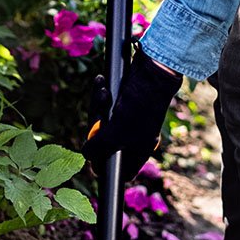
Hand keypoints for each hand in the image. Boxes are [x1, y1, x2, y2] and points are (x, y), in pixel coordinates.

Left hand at [83, 47, 181, 179]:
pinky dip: (101, 94)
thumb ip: (100, 147)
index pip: (122, 170)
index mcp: (138, 150)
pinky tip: (101, 82)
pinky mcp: (123, 103)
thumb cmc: (140, 103)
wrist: (153, 69)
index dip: (105, 165)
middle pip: (105, 144)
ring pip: (103, 121)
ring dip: (98, 105)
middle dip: (97, 127)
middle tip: (101, 116)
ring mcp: (129, 119)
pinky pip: (105, 104)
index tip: (93, 155)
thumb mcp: (117, 130)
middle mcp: (134, 137)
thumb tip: (86, 155)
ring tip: (103, 92)